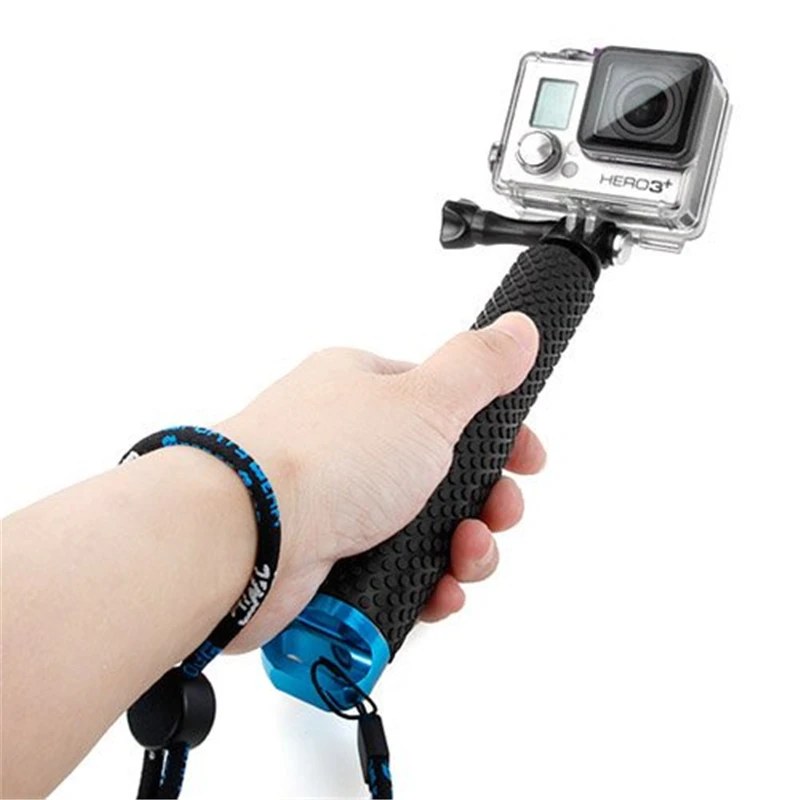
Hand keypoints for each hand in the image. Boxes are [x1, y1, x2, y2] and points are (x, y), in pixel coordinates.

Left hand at [219, 312, 544, 651]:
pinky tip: (438, 592)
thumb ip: (476, 368)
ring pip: (424, 530)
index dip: (496, 435)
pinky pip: (395, 574)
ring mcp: (337, 504)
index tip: (528, 460)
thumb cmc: (324, 460)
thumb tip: (516, 329)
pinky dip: (424, 585)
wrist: (244, 538)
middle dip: (485, 502)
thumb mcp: (422, 401)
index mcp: (367, 392)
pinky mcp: (328, 560)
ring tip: (464, 560)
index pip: (449, 406)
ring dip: (461, 550)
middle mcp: (351, 446)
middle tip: (497, 516)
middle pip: (443, 475)